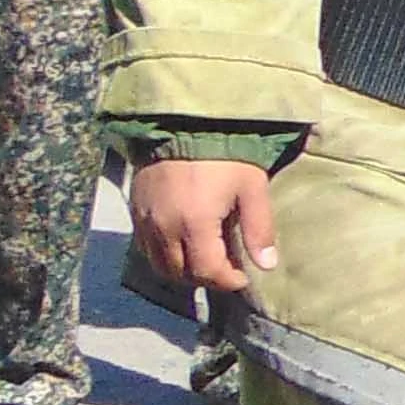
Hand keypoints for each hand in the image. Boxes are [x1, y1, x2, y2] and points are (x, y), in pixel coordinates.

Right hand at [127, 156, 281, 295]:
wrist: (185, 123)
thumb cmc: (226, 155)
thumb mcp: (252, 188)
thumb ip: (259, 229)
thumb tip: (267, 265)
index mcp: (194, 223)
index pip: (207, 272)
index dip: (228, 281)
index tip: (243, 277)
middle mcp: (164, 227)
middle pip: (181, 274)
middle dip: (207, 279)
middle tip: (226, 269)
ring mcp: (146, 220)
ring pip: (160, 265)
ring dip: (183, 271)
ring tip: (205, 260)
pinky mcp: (136, 210)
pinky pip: (145, 247)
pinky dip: (164, 255)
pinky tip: (183, 245)